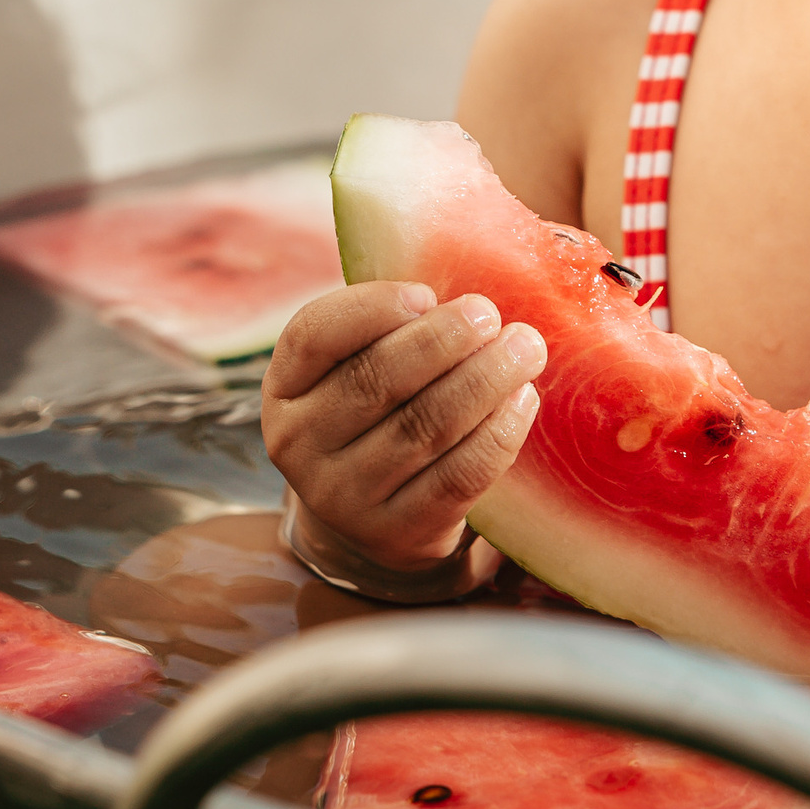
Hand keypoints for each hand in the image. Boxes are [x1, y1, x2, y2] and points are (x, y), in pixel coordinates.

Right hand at [260, 280, 546, 586]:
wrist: (375, 510)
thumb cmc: (377, 410)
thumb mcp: (358, 365)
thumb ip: (392, 324)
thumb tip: (468, 273)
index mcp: (285, 386)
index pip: (314, 336)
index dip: (370, 310)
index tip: (426, 293)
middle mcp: (300, 443)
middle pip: (375, 381)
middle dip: (441, 341)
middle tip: (490, 314)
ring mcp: (342, 497)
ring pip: (422, 428)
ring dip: (482, 381)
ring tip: (524, 348)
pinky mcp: (396, 534)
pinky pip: (455, 478)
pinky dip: (496, 434)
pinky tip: (523, 400)